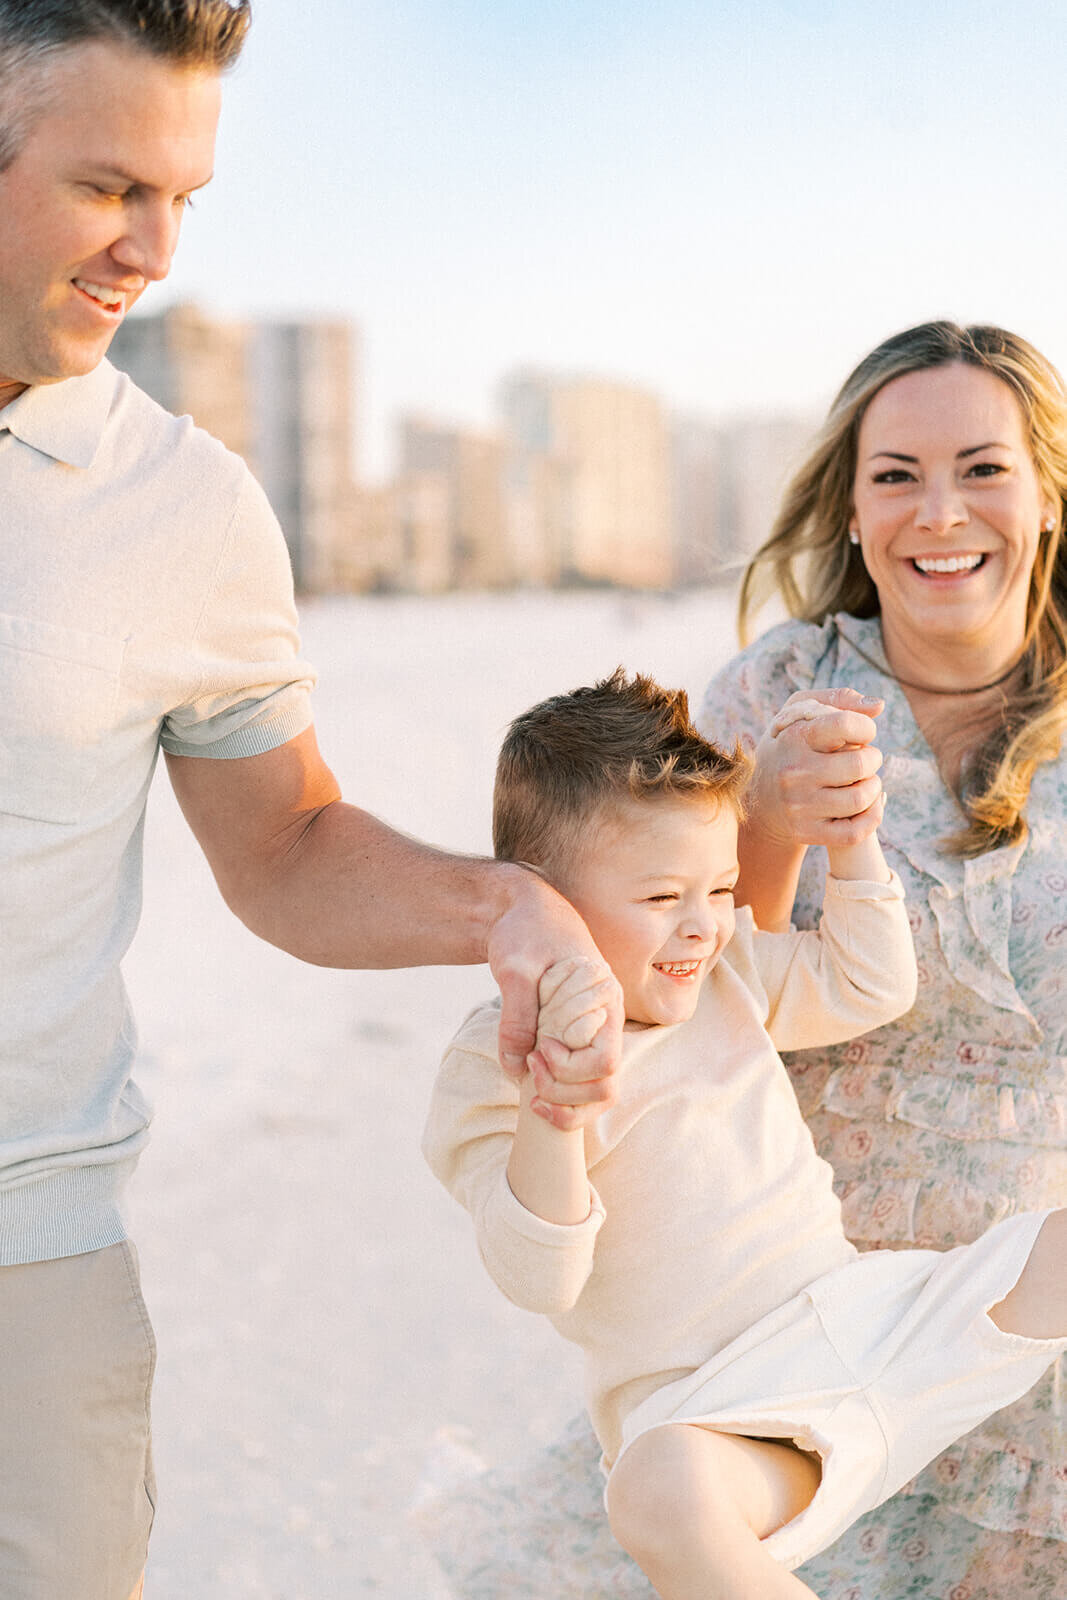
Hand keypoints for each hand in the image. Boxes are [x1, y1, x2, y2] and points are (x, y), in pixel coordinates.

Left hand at [487, 870, 621, 1121]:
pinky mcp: (576, 1038)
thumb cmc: (526, 931)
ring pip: (598, 1091)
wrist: (523, 911)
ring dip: (564, 1100)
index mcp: (604, 1000)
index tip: (538, 1050)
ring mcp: (594, 1032)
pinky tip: (533, 1093)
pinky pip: (583, 1081)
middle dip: (564, 1092)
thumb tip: (515, 1068)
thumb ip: (517, 1017)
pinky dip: (561, 1097)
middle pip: (606, 1085)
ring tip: (529, 1081)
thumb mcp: (516, 969)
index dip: (569, 1069)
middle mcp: (606, 1021)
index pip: (606, 1061)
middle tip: (528, 1067)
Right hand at [748, 687, 884, 849]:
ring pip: (860, 799)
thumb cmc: (790, 747)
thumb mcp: (801, 714)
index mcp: (794, 737)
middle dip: (873, 759)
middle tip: (865, 759)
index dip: (866, 727)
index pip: (846, 724)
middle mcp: (793, 772)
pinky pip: (854, 832)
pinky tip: (867, 804)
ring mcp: (798, 806)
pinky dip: (872, 817)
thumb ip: (840, 700)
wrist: (759, 798)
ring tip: (865, 781)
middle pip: (860, 764)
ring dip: (874, 787)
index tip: (862, 733)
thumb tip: (878, 706)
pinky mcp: (804, 832)